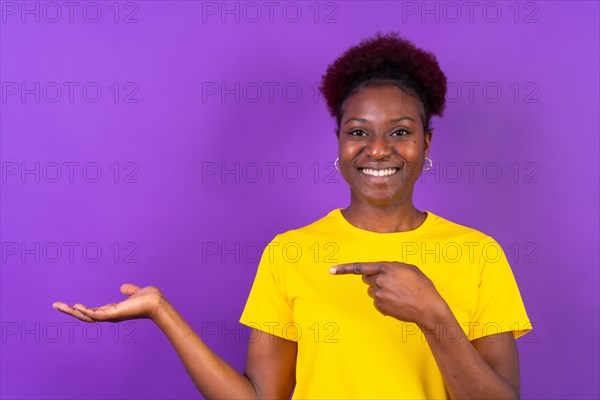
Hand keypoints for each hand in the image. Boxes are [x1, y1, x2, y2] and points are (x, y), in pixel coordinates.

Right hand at [52, 283, 164, 322]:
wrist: (157, 303)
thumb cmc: (149, 299)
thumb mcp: (136, 292)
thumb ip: (129, 290)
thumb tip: (122, 287)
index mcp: (113, 310)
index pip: (92, 311)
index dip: (80, 309)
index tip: (69, 305)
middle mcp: (109, 315)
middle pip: (85, 315)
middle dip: (69, 311)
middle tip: (55, 305)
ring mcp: (111, 316)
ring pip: (87, 316)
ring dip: (72, 312)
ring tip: (59, 306)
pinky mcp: (114, 315)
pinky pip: (96, 315)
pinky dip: (86, 312)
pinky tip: (76, 307)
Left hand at [330, 262, 448, 327]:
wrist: (428, 308)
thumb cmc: (422, 287)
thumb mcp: (409, 269)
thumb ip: (392, 267)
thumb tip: (381, 271)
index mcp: (386, 267)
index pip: (360, 267)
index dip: (344, 269)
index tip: (331, 270)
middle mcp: (380, 280)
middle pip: (367, 279)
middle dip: (375, 279)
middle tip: (392, 284)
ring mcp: (379, 294)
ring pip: (372, 291)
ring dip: (381, 291)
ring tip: (399, 294)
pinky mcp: (380, 306)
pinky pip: (377, 302)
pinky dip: (384, 302)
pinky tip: (398, 303)